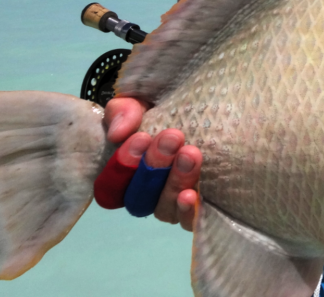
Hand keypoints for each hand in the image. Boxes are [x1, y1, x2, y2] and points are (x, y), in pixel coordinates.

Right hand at [102, 96, 202, 229]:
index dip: (122, 167)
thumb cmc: (170, 107)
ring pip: (163, 207)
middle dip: (153, 166)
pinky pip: (188, 222)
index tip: (141, 137)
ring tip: (190, 154)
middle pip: (138, 195)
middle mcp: (145, 193)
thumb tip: (118, 133)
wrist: (212, 109)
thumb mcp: (143, 102)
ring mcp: (170, 203)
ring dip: (174, 181)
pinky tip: (190, 195)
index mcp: (125, 172)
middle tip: (172, 138)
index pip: (110, 184)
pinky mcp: (196, 210)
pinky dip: (187, 211)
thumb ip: (123, 111)